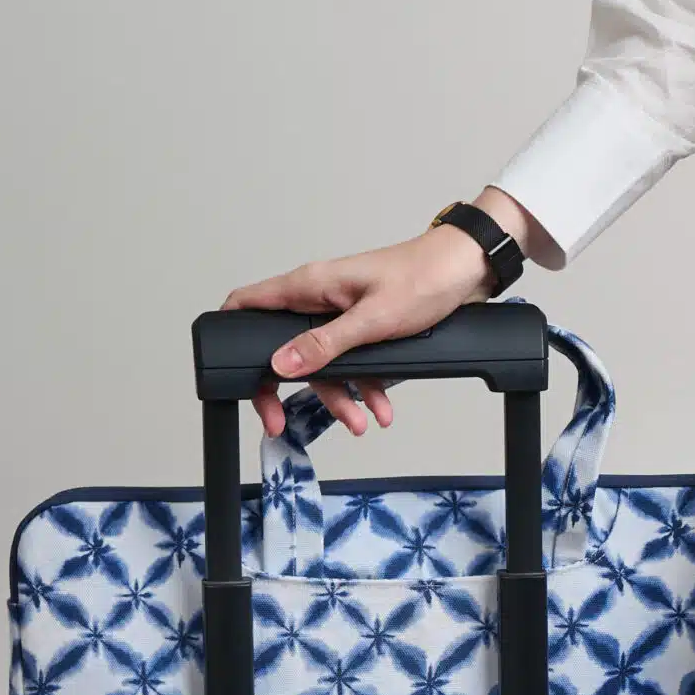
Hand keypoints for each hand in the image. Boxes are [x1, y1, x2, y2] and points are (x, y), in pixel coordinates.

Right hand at [219, 189, 542, 442]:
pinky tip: (381, 407)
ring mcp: (340, 313)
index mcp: (310, 285)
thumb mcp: (372, 319)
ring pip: (323, 362)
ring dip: (340, 396)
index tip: (230, 373)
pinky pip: (352, 361)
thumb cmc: (423, 279)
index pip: (248, 303)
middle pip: (283, 348)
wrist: (466, 272)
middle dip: (286, 389)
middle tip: (279, 423)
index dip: (228, 333)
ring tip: (361, 423)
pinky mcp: (362, 325)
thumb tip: (281, 362)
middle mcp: (319, 298)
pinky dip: (366, 386)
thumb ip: (325, 344)